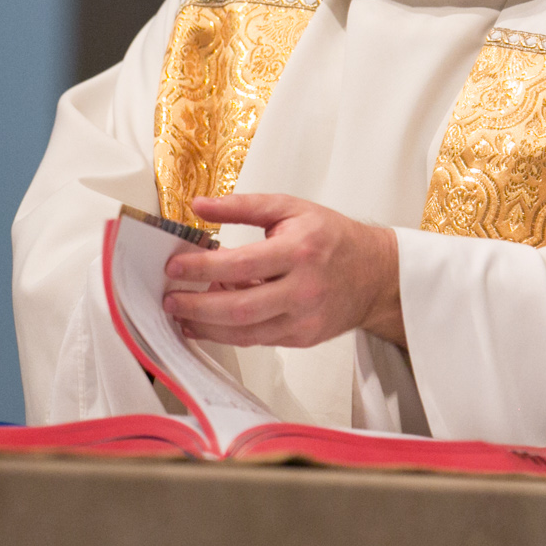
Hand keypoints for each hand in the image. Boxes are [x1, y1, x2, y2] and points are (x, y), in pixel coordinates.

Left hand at [161, 193, 404, 347]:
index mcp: (300, 251)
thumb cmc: (331, 237)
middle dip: (197, 306)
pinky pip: (257, 340)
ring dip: (207, 326)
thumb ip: (242, 205)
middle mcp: (303, 289)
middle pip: (239, 308)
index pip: (241, 264)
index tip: (175, 266)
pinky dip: (228, 332)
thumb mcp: (290, 208)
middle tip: (170, 299)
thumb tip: (200, 205)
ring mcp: (303, 319)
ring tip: (183, 313)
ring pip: (245, 332)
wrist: (375, 274)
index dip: (203, 268)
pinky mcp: (302, 338)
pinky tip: (210, 321)